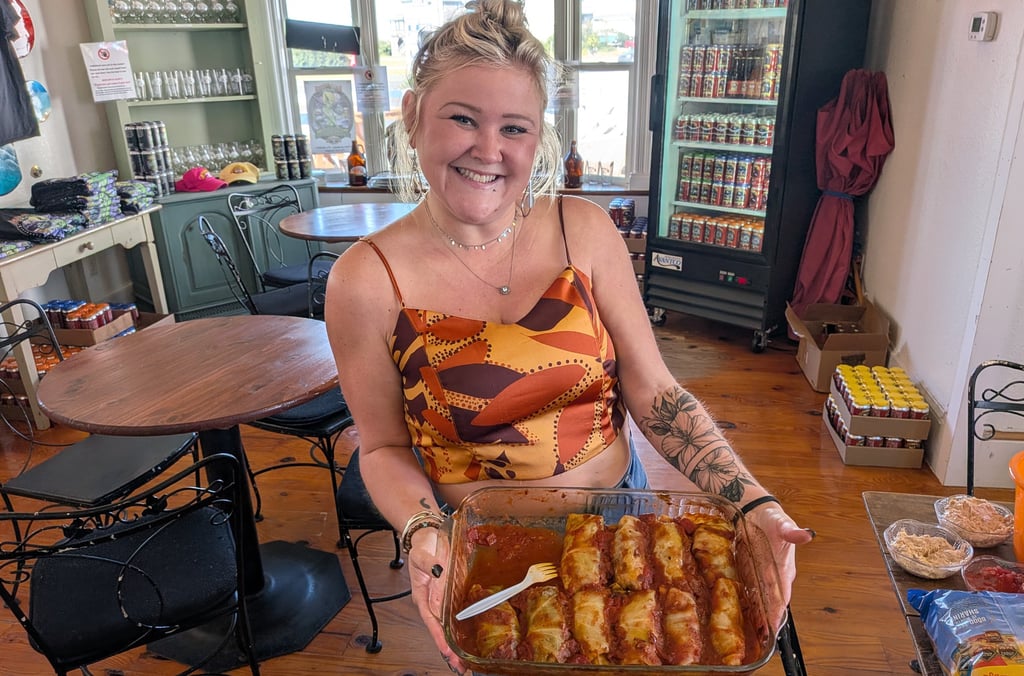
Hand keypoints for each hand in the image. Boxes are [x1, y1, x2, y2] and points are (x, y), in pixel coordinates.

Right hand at [407, 527, 467, 674]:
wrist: (427, 537)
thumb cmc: (422, 547)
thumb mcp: (422, 554)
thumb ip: (431, 563)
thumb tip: (440, 570)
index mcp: (423, 596)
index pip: (431, 621)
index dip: (439, 637)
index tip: (447, 652)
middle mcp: (432, 602)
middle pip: (440, 630)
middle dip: (449, 650)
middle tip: (460, 667)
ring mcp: (442, 600)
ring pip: (448, 627)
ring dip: (455, 645)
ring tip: (463, 663)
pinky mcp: (451, 595)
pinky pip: (456, 615)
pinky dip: (461, 630)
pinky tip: (468, 641)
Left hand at [741, 503, 813, 631]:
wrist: (757, 511)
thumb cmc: (772, 517)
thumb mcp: (781, 523)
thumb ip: (791, 531)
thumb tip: (806, 534)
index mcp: (784, 567)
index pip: (783, 593)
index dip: (779, 609)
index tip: (775, 624)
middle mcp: (776, 574)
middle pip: (773, 600)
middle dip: (769, 617)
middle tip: (763, 635)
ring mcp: (763, 574)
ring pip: (763, 598)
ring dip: (759, 613)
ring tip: (755, 631)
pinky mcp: (752, 570)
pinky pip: (752, 590)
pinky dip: (750, 602)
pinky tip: (745, 612)